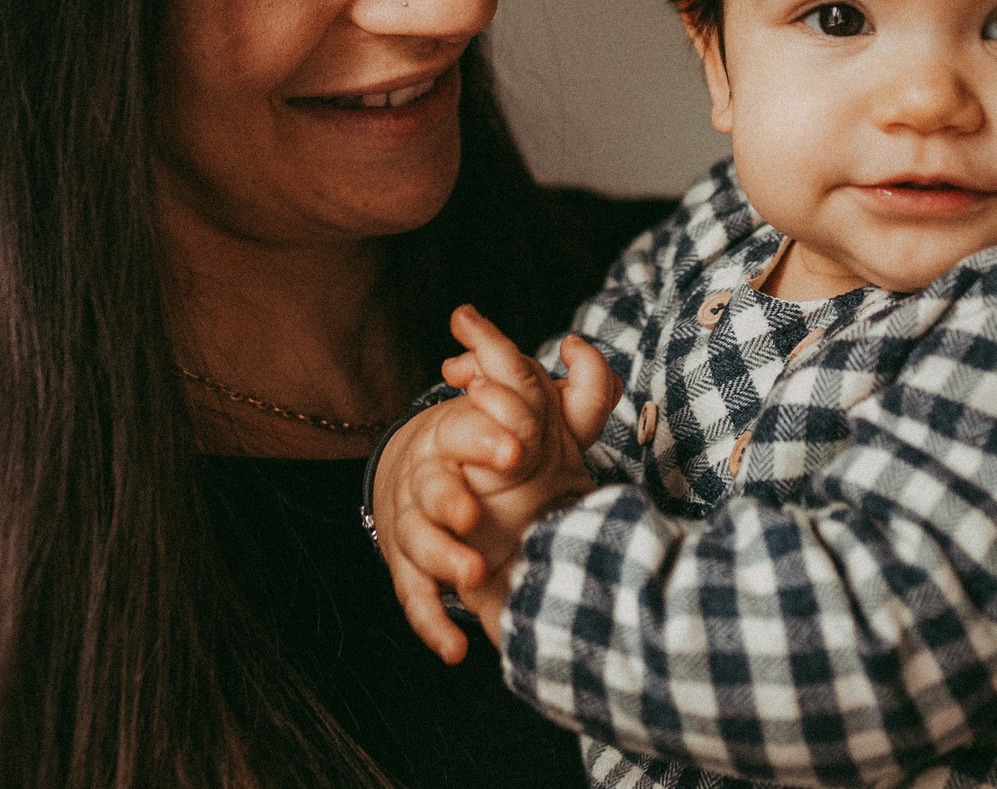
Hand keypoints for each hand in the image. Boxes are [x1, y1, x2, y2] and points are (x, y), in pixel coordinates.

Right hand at [373, 307, 620, 659]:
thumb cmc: (504, 454)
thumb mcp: (551, 425)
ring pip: (419, 541)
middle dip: (452, 494)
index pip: (463, 425)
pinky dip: (431, 624)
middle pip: (433, 484)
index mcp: (458, 433)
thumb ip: (580, 390)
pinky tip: (457, 650)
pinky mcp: (418, 571)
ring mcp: (423, 527)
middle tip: (476, 510)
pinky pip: (417, 599)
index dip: (485, 436)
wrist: (452, 497)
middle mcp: (433, 478)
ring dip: (443, 556)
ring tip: (473, 571)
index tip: (517, 450)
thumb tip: (576, 345)